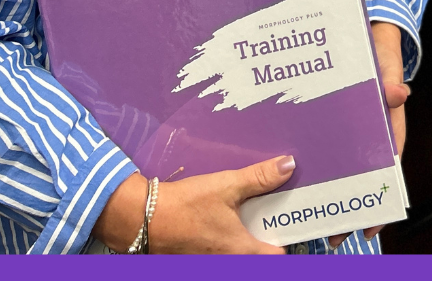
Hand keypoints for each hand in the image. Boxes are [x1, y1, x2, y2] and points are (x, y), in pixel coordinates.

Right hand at [94, 156, 294, 253]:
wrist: (143, 218)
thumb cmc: (186, 205)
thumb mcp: (226, 185)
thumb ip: (259, 178)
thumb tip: (288, 165)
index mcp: (243, 253)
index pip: (279, 257)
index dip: (286, 240)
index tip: (288, 222)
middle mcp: (230, 266)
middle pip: (260, 258)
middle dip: (266, 238)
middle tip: (269, 214)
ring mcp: (212, 267)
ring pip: (241, 257)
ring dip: (247, 240)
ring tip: (247, 215)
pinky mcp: (198, 263)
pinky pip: (222, 255)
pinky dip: (228, 243)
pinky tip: (224, 222)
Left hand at [328, 22, 405, 249]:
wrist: (368, 34)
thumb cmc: (381, 52)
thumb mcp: (387, 64)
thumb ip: (390, 80)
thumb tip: (398, 94)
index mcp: (387, 126)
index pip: (385, 168)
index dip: (377, 197)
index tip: (372, 227)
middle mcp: (369, 131)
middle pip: (359, 173)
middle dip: (346, 202)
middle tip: (331, 232)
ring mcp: (350, 125)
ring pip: (339, 161)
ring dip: (325, 184)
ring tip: (308, 211)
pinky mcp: (332, 115)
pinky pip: (323, 139)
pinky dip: (311, 156)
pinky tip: (292, 171)